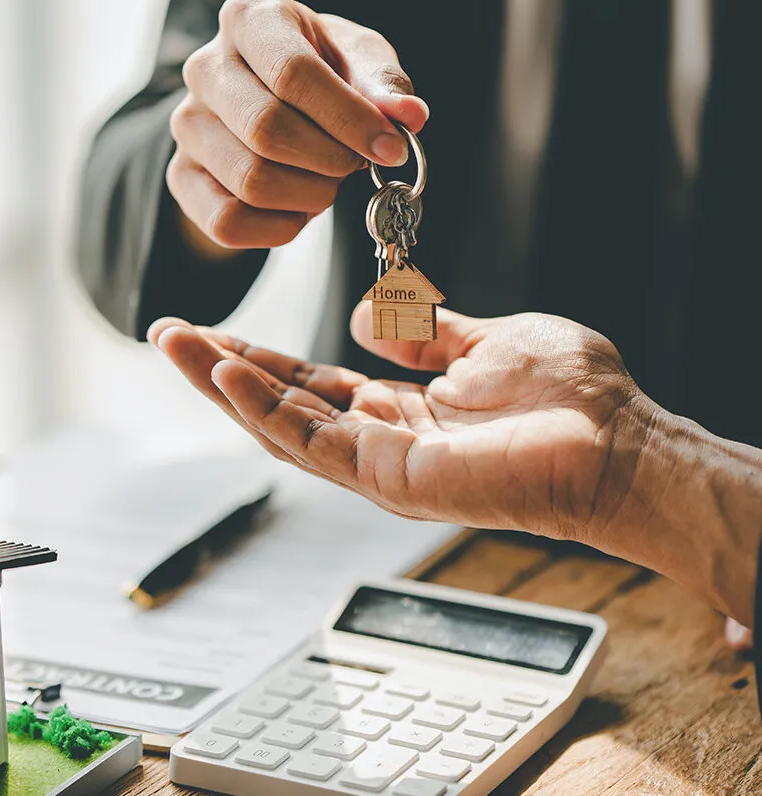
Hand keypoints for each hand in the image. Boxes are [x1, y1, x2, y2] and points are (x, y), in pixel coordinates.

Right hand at [150, 305, 761, 625]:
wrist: (625, 442)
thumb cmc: (575, 398)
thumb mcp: (487, 340)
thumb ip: (425, 332)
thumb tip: (369, 316)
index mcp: (406, 410)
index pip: (313, 385)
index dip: (261, 358)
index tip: (214, 329)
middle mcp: (386, 442)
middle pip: (285, 407)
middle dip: (224, 372)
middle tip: (169, 335)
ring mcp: (387, 466)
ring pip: (285, 428)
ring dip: (228, 388)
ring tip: (178, 346)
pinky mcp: (398, 479)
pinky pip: (317, 444)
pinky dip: (268, 409)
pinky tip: (231, 375)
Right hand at [168, 0, 427, 251]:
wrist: (268, 96)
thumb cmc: (322, 70)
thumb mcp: (358, 59)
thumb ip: (383, 85)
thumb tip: (409, 116)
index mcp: (250, 19)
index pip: (294, 74)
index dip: (350, 120)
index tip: (392, 148)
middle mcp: (205, 66)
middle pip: (268, 130)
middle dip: (330, 160)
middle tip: (355, 164)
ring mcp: (187, 124)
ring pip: (251, 181)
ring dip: (310, 196)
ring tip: (327, 181)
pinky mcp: (181, 175)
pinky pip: (228, 222)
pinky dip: (280, 228)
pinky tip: (300, 208)